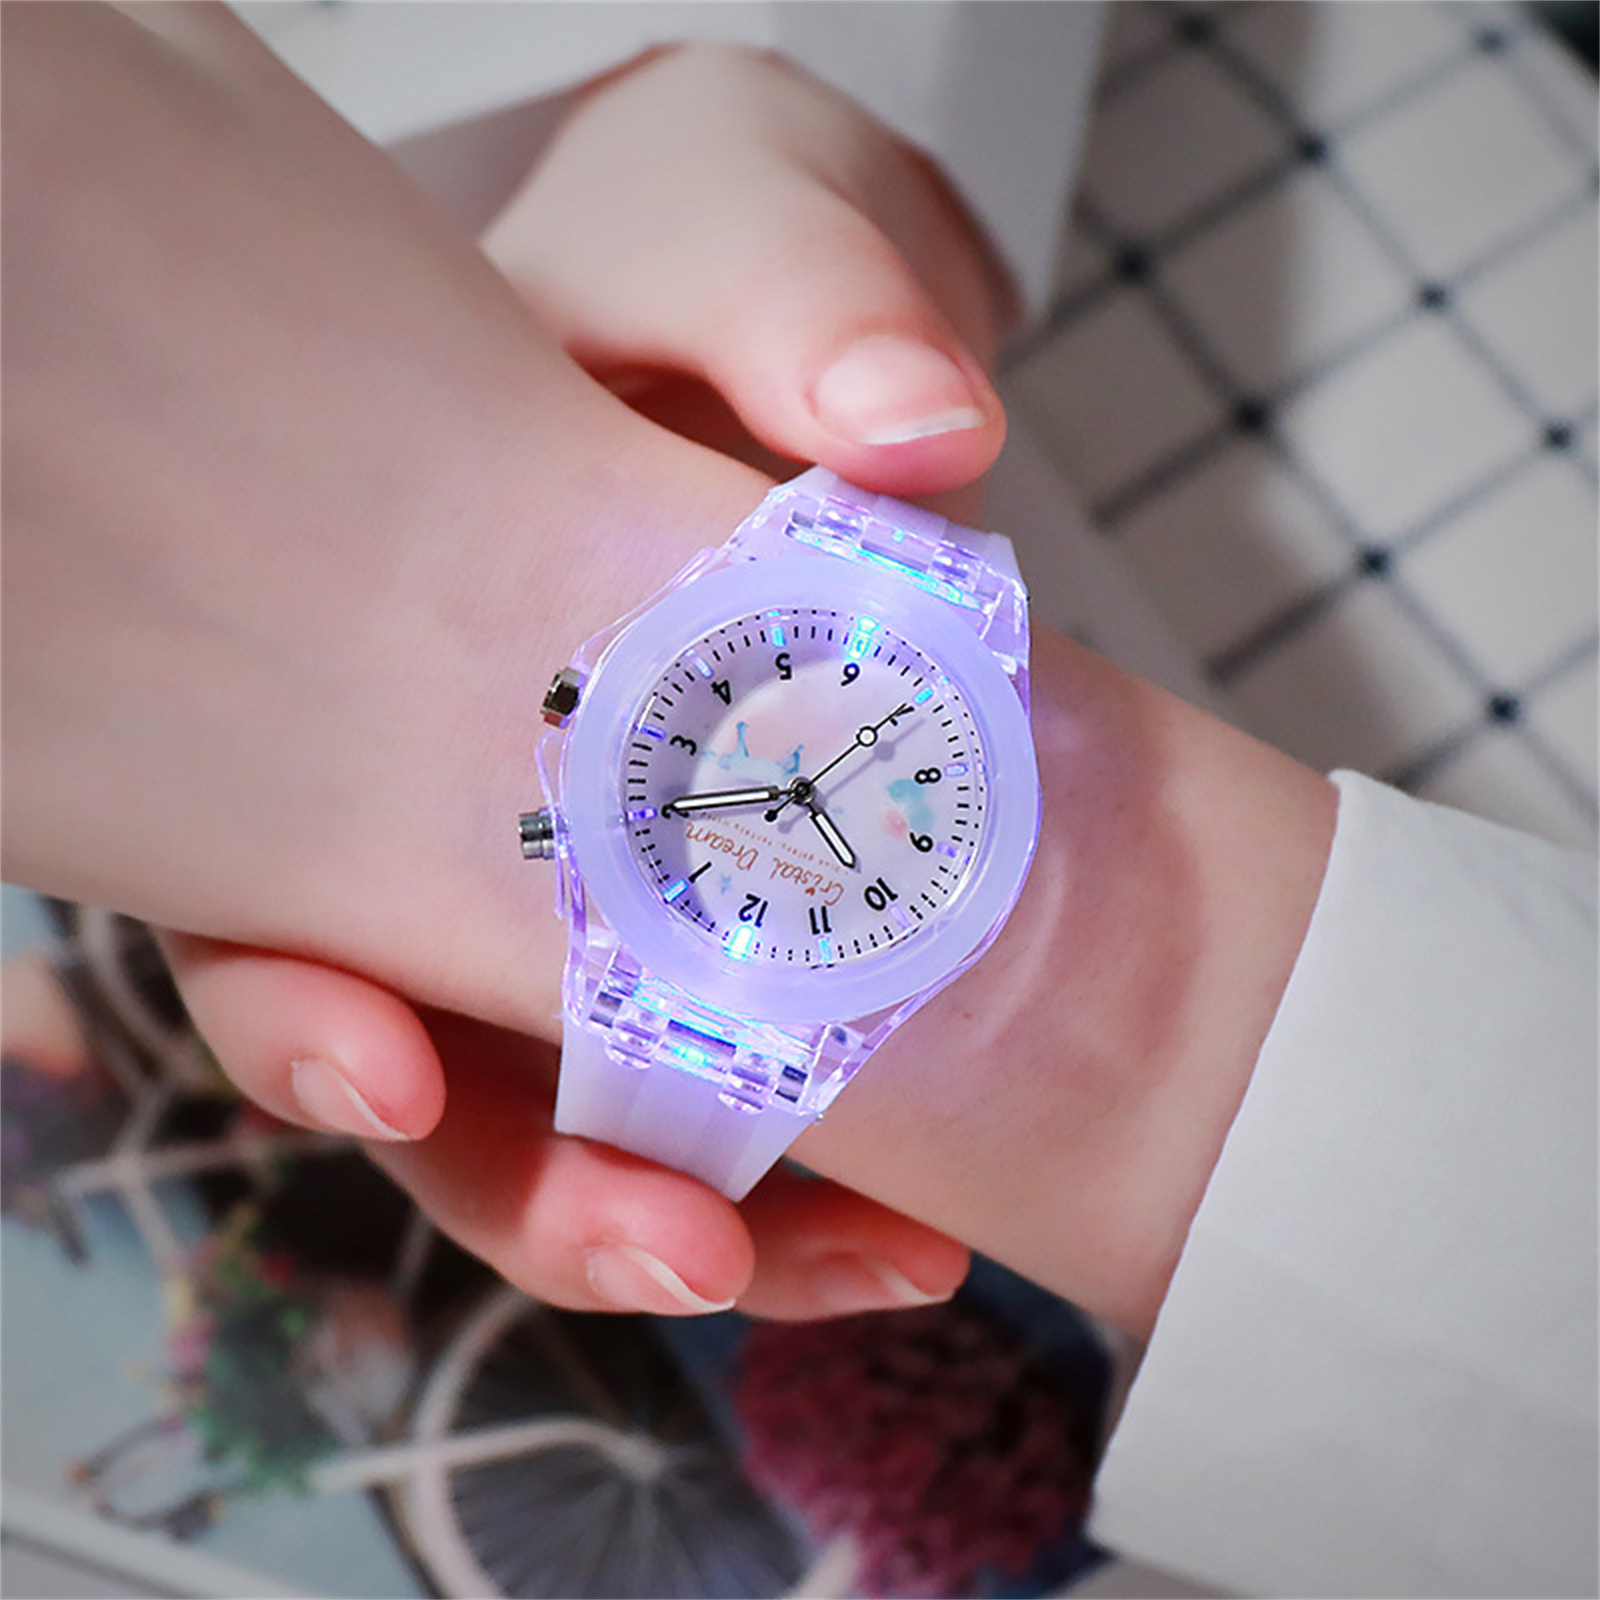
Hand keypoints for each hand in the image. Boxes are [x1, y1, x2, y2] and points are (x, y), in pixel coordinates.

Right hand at [2, 16, 993, 1319]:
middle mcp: (463, 812)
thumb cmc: (703, 255)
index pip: (282, 887)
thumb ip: (795, 303)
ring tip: (880, 1257)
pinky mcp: (729, 920)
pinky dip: (824, 1168)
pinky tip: (934, 1206)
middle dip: (543, 1185)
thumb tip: (920, 424)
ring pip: (593, 1120)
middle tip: (689, 1249)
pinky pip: (743, 1089)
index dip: (310, 1004)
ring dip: (712, 1215)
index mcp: (386, 676)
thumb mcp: (734, 226)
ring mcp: (593, 886)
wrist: (783, 315)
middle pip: (436, 1064)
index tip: (392, 1073)